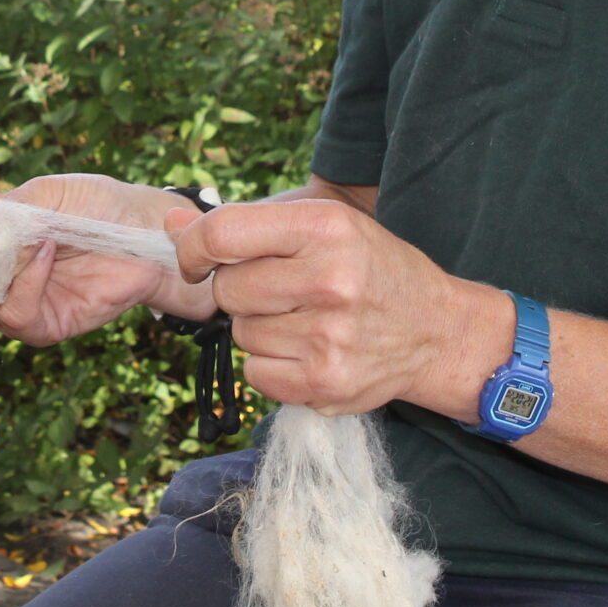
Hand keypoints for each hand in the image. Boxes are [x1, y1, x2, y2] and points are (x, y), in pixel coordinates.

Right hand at [0, 174, 213, 347]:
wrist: (144, 229)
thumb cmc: (94, 206)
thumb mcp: (46, 194)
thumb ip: (7, 211)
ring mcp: (14, 302)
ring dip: (2, 259)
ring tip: (38, 231)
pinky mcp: (42, 325)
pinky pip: (15, 314)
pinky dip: (27, 281)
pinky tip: (47, 252)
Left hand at [172, 198, 512, 417]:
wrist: (437, 330)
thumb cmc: (369, 268)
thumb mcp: (321, 225)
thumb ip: (246, 225)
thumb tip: (170, 224)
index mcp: (325, 226)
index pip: (223, 234)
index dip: (193, 248)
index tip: (196, 260)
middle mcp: (329, 278)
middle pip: (227, 290)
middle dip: (237, 291)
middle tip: (277, 291)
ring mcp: (329, 336)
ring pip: (241, 334)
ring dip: (258, 329)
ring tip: (303, 319)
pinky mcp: (327, 382)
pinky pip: (256, 374)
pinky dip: (271, 366)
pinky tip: (307, 350)